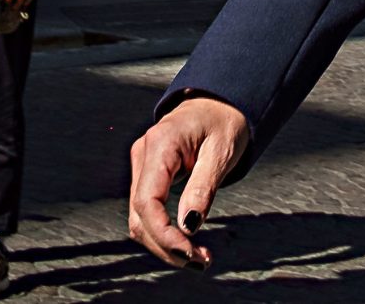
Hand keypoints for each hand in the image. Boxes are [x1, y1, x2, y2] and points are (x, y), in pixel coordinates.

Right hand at [128, 95, 250, 268]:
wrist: (219, 101)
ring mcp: (142, 164)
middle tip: (201, 263)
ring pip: (140, 218)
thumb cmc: (225, 121)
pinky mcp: (148, 173)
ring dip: (164, 244)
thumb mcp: (221, 152)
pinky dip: (163, 231)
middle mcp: (143, 154)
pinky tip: (186, 243)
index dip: (163, 234)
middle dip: (166, 246)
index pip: (147, 201)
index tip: (190, 252)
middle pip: (140, 216)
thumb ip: (203, 188)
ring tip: (197, 259)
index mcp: (160, 144)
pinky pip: (147, 210)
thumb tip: (188, 227)